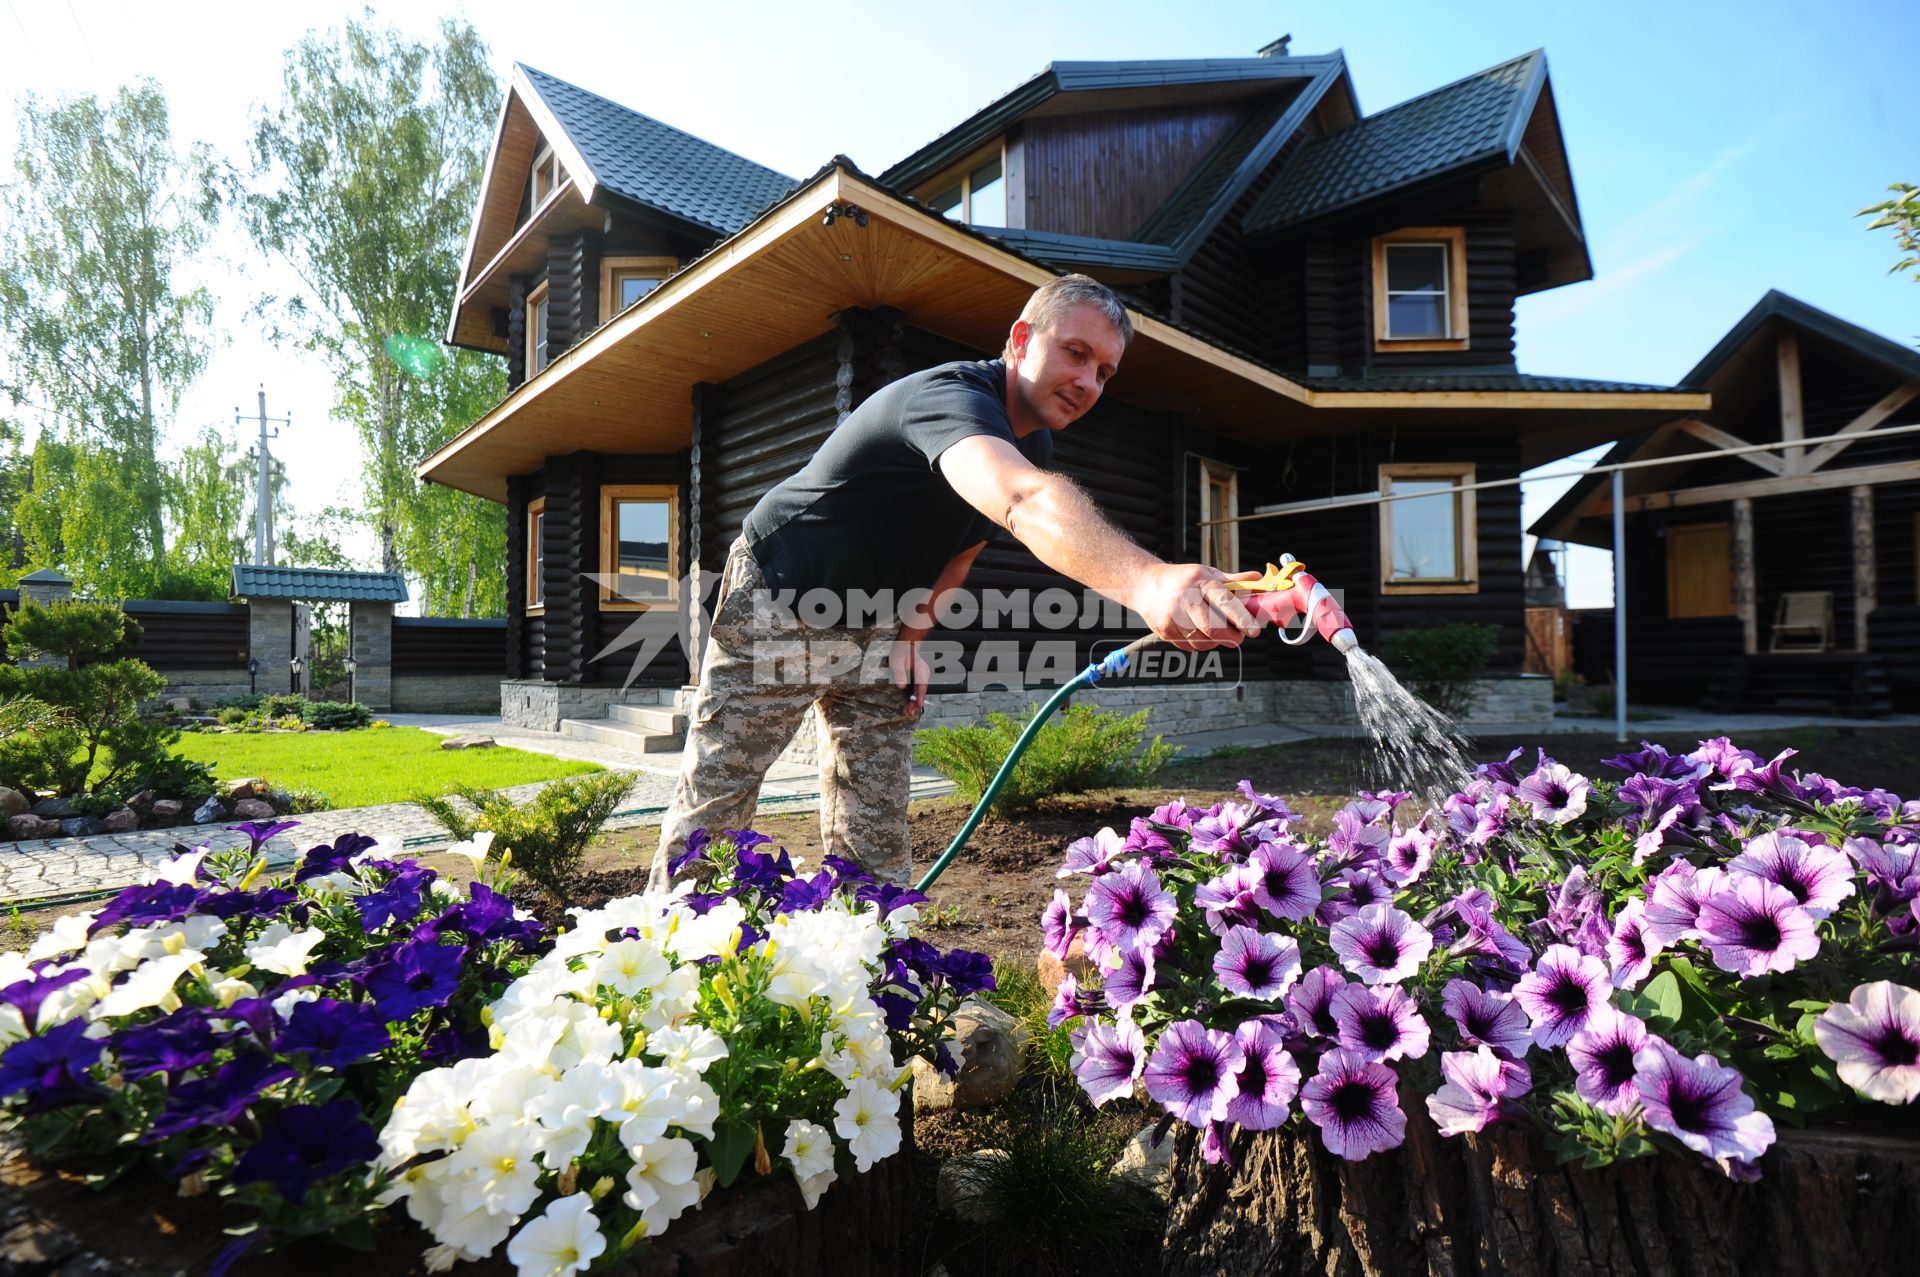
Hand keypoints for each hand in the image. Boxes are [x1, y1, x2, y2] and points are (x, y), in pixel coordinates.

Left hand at [890, 633, 930, 716]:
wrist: (905, 645)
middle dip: (915, 703)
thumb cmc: (901, 652)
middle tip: (909, 713)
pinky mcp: (918, 680)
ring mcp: (922, 678)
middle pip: (921, 691)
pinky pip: (916, 690)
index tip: (918, 704)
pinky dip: (912, 698)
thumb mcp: (897, 661)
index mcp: (921, 670)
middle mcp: (924, 675)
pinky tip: (908, 705)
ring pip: (919, 692)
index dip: (920, 696)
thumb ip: (899, 674)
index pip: (922, 685)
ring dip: (914, 702)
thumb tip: (901, 687)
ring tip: (908, 712)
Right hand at [1130, 564, 1262, 651]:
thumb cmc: (1184, 580)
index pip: (1224, 601)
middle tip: (1239, 638)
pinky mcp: (1164, 630)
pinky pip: (1191, 646)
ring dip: (1216, 641)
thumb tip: (1258, 580)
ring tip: (1218, 632)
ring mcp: (1172, 616)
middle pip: (1213, 627)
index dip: (1241, 617)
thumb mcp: (1208, 574)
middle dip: (1231, 637)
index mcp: (1199, 581)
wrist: (1146, 585)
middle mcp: (1184, 598)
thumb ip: (1234, 581)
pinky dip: (1202, 644)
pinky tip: (1201, 633)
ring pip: (1203, 641)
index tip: (1253, 631)